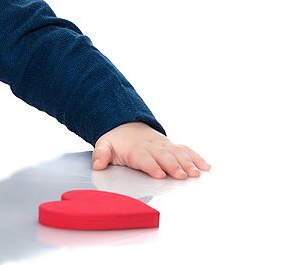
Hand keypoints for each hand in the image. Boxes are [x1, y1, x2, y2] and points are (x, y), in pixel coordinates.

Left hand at [92, 121, 210, 179]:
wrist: (127, 125)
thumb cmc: (117, 141)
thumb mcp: (104, 145)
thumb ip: (101, 155)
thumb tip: (97, 165)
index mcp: (136, 149)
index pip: (144, 158)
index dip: (151, 166)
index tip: (159, 174)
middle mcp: (152, 147)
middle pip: (164, 156)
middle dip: (173, 166)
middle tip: (181, 176)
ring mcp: (164, 146)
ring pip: (178, 153)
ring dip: (188, 163)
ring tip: (195, 174)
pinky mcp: (172, 146)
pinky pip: (186, 150)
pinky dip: (196, 158)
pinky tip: (205, 167)